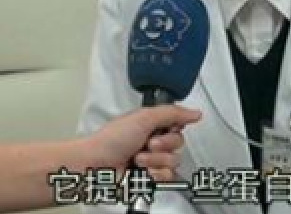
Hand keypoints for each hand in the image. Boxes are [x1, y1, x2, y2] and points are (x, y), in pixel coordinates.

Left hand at [82, 105, 200, 180]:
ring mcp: (151, 161)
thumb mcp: (144, 117)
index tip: (163, 129)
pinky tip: (141, 171)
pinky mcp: (149, 178)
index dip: (173, 129)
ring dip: (156, 160)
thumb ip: (173, 112)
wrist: (96, 165)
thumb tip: (195, 113)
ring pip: (173, 162)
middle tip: (147, 144)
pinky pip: (167, 177)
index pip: (178, 126)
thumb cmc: (111, 140)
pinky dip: (154, 174)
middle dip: (163, 145)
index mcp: (151, 125)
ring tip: (138, 159)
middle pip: (178, 144)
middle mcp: (152, 142)